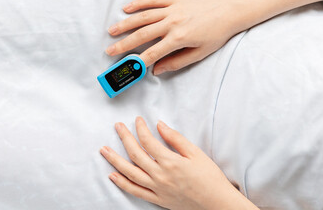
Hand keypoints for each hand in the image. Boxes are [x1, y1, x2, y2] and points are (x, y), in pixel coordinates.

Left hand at [100, 117, 258, 209]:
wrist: (217, 203)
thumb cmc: (209, 178)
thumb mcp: (196, 153)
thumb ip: (175, 138)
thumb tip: (160, 125)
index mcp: (170, 162)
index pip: (148, 141)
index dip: (140, 129)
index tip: (137, 121)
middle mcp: (160, 175)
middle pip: (135, 154)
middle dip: (124, 138)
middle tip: (118, 127)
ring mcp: (157, 188)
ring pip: (130, 173)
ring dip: (115, 160)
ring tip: (104, 150)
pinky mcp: (157, 199)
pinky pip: (135, 191)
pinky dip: (122, 183)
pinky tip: (113, 175)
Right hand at [106, 0, 240, 74]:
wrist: (230, 10)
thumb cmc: (217, 32)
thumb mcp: (200, 53)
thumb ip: (177, 62)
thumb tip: (158, 70)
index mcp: (179, 38)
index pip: (153, 53)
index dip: (138, 61)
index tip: (127, 67)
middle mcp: (172, 22)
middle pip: (142, 34)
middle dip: (124, 44)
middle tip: (110, 50)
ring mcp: (172, 9)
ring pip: (143, 16)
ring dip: (125, 24)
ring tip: (112, 31)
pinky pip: (153, 0)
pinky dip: (138, 3)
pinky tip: (126, 8)